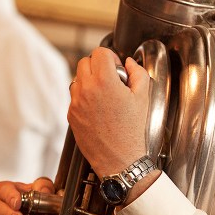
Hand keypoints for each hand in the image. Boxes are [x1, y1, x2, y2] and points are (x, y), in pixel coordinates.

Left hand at [67, 47, 149, 177]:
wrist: (121, 161)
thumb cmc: (133, 132)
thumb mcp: (143, 97)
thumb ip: (138, 73)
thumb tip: (128, 63)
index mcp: (104, 82)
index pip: (99, 53)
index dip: (110, 56)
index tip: (116, 66)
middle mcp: (86, 90)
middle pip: (85, 62)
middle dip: (98, 66)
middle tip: (111, 78)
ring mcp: (76, 103)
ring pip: (77, 78)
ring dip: (89, 80)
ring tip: (104, 94)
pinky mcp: (71, 115)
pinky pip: (74, 97)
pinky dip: (84, 96)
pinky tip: (98, 108)